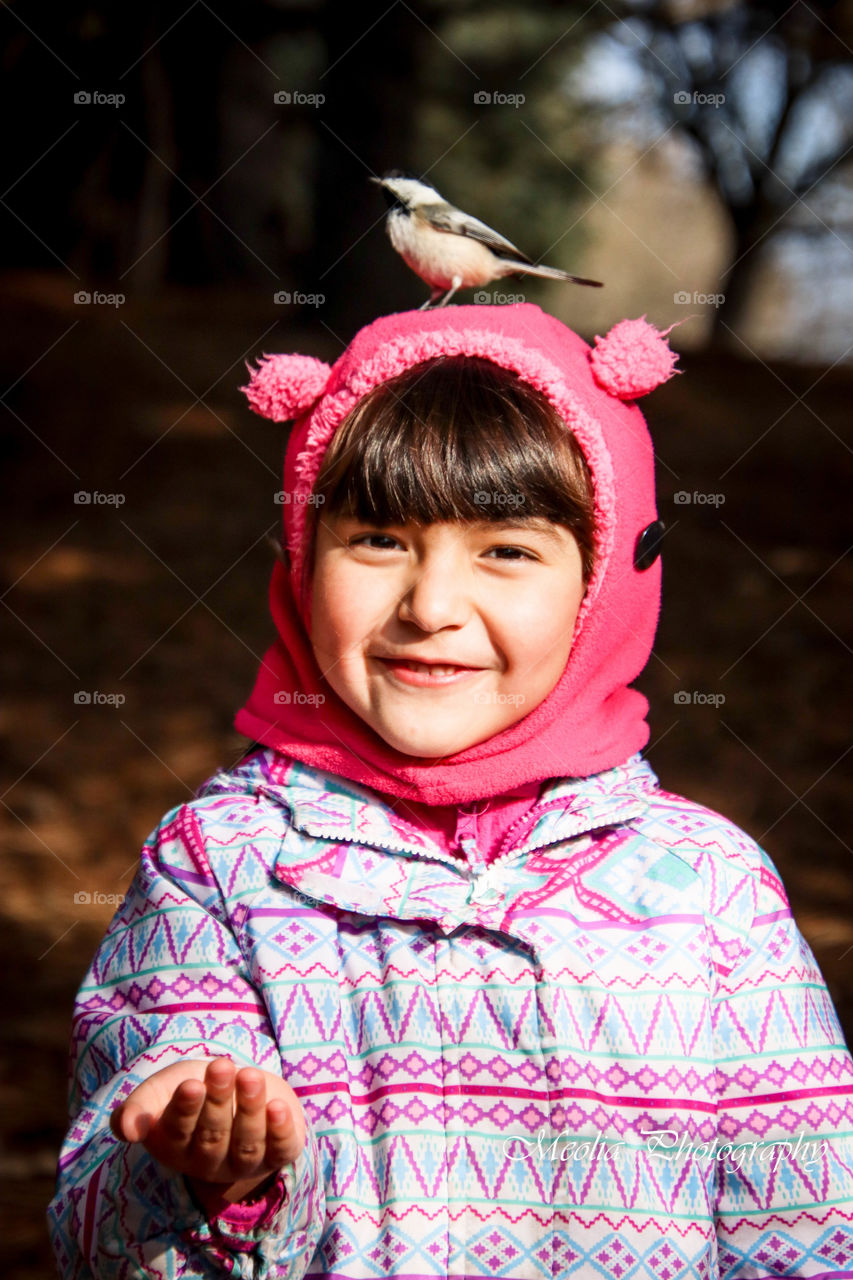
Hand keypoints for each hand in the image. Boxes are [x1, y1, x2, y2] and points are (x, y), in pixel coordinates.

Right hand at [110, 1056, 305, 1203]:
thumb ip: (136, 1108)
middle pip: (213, 1135)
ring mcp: (244, 1160)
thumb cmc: (191, 1088)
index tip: (191, 1085)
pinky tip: (278, 1107)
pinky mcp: (277, 1153)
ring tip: (250, 1077)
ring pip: (247, 1143)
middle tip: (222, 1067)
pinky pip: (281, 1150)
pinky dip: (281, 1131)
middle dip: (218, 1101)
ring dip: (250, 1110)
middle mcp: (209, 1160)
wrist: (234, 1086)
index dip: (186, 1109)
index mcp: (175, 1145)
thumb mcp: (159, 1091)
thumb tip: (124, 1129)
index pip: (179, 1131)